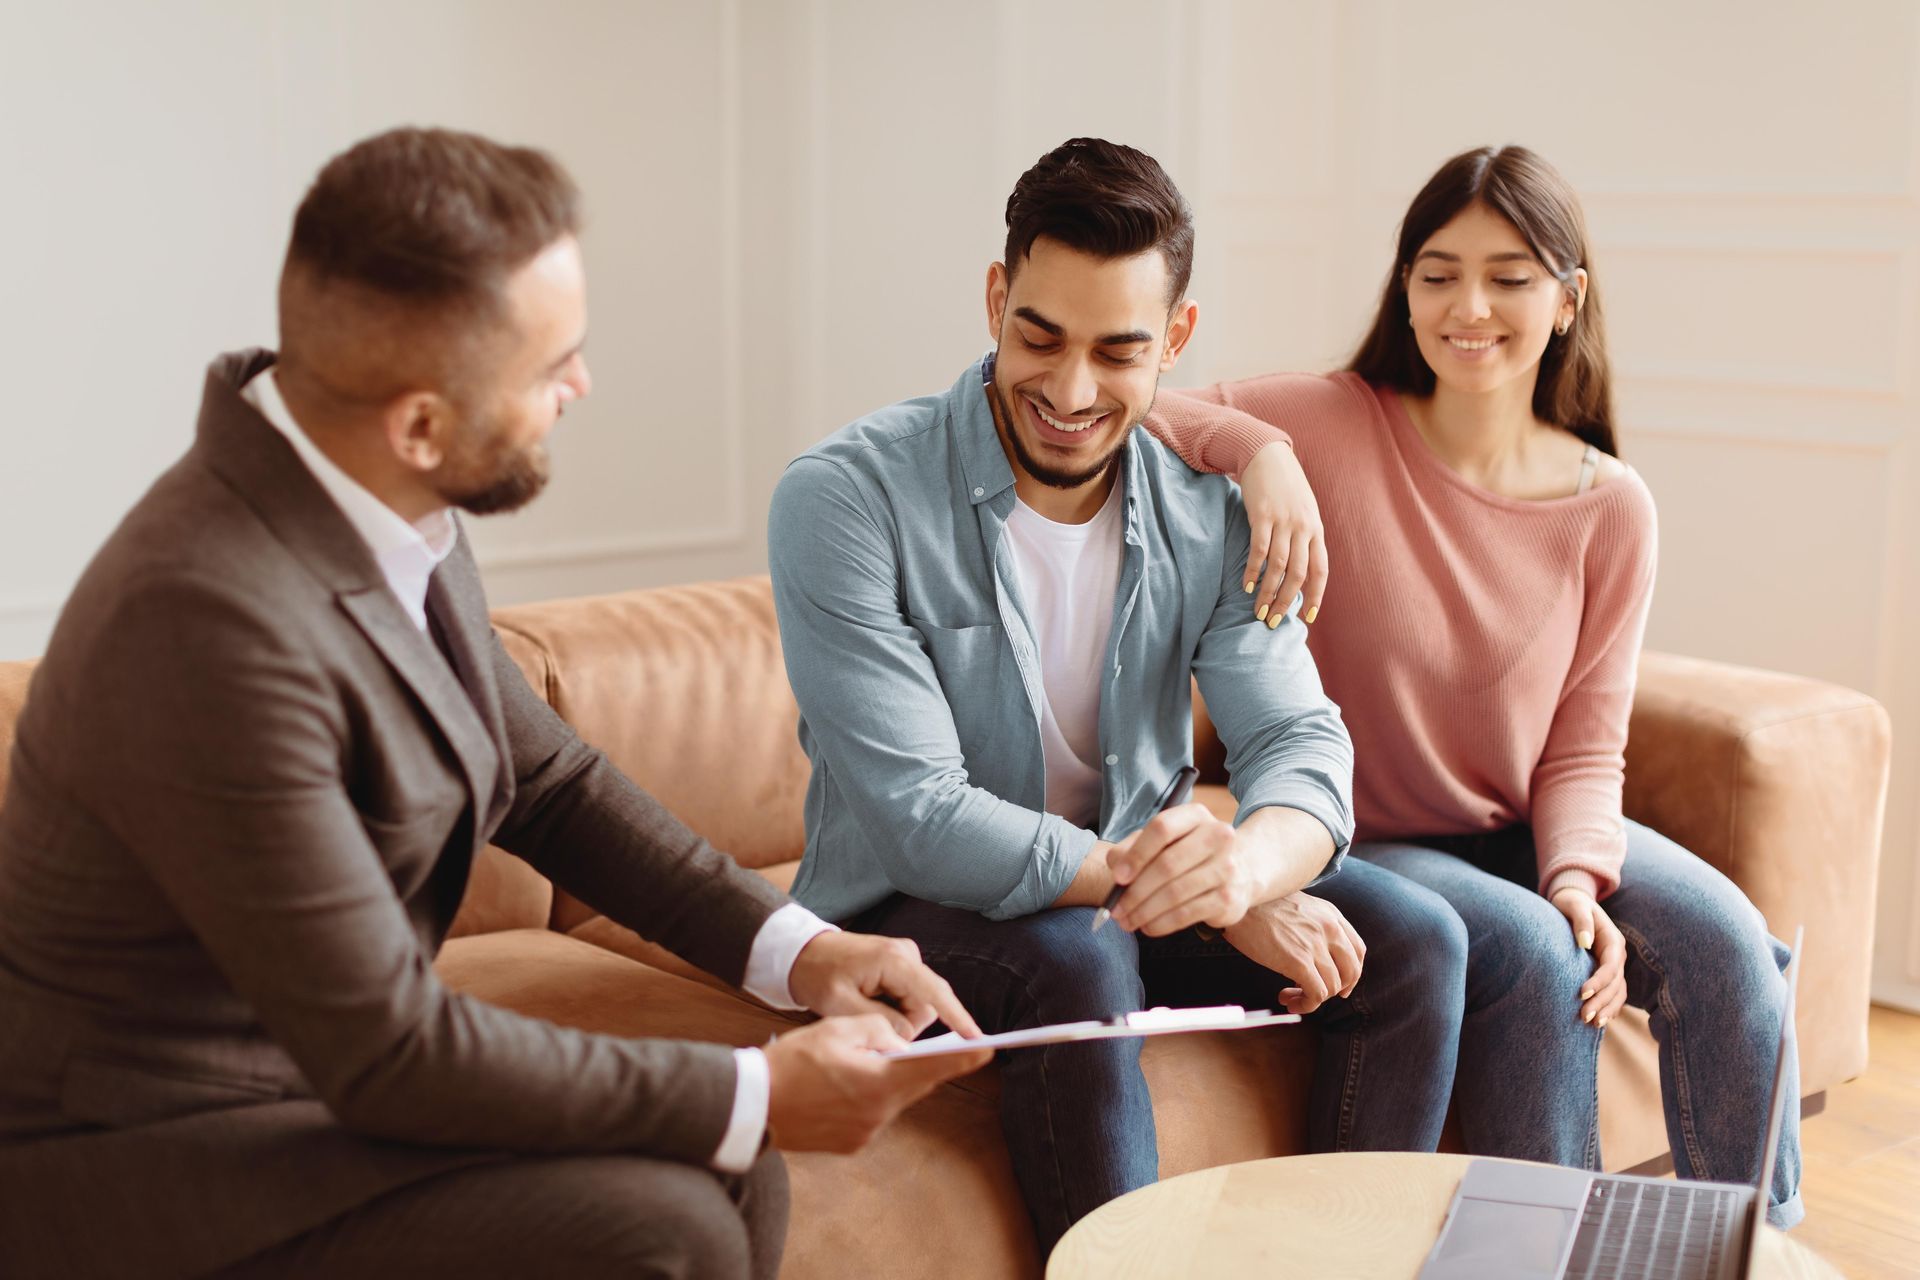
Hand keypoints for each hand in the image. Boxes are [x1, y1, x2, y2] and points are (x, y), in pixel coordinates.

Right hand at [764, 1014, 992, 1153]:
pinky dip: (868, 1097)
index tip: (989, 1049)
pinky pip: (873, 1114)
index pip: (931, 1068)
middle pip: (913, 1085)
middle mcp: (877, 1114)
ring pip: (892, 1099)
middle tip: (931, 1045)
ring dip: (887, 1080)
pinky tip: (844, 1084)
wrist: (752, 1107)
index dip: (963, 1059)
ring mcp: (864, 1133)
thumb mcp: (835, 1029)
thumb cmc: (791, 1063)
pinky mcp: (851, 1144)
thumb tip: (899, 1040)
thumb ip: (877, 1029)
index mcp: (877, 1083)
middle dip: (920, 1065)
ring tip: (864, 1061)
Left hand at [787, 930, 981, 1039]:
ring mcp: (906, 958)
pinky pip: (910, 997)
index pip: (934, 993)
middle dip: (904, 1023)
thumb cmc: (818, 975)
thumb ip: (879, 1023)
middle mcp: (907, 955)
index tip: (976, 1039)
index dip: (957, 1017)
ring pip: (919, 1004)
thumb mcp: (842, 1005)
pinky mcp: (903, 965)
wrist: (804, 952)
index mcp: (893, 960)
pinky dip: (894, 1008)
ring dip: (897, 1016)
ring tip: (863, 1006)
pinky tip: (870, 1002)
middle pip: (926, 1005)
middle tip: (867, 1023)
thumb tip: (908, 1038)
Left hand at [1107, 803, 1259, 935]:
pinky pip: (1186, 914)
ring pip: (1175, 893)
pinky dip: (1161, 924)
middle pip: (1167, 865)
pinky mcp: (1228, 898)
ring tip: (1126, 921)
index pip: (1162, 828)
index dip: (1137, 854)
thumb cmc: (1188, 853)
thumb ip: (1133, 848)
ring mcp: (1227, 868)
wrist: (1242, 869)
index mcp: (1196, 815)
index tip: (1118, 877)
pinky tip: (1147, 927)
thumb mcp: (1162, 842)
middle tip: (1115, 910)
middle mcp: (1218, 836)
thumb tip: (1116, 868)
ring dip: (1144, 912)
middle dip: (1135, 892)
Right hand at [1220, 892, 1364, 1014]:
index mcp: (1331, 915)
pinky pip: (1316, 994)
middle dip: (1337, 990)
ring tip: (1290, 996)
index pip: (1358, 950)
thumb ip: (1314, 926)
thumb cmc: (1260, 906)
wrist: (1240, 900)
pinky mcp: (1299, 961)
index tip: (1340, 985)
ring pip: (1332, 987)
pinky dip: (1306, 1005)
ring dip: (1313, 999)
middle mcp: (1329, 929)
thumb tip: (1314, 955)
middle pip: (1351, 971)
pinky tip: (1288, 1001)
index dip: (1351, 973)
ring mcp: (1316, 945)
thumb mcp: (1298, 907)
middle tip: (1317, 996)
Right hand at [1239, 441, 1327, 628]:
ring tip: (1258, 611)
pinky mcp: (1262, 516)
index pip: (1320, 570)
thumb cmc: (1286, 487)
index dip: (1315, 596)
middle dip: (1286, 601)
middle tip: (1273, 621)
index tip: (1307, 617)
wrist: (1267, 455)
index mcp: (1316, 530)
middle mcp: (1303, 528)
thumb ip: (1305, 537)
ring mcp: (1283, 522)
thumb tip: (1300, 569)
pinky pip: (1258, 550)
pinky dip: (1252, 571)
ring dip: (1268, 592)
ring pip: (1277, 567)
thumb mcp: (1304, 511)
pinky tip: (1246, 586)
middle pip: (1298, 574)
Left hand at [1550, 887, 1627, 1027]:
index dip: (1599, 982)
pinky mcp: (1607, 972)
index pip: (1611, 966)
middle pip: (1615, 984)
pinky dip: (1608, 1007)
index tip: (1581, 993)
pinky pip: (1613, 993)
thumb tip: (1585, 942)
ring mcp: (1614, 965)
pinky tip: (1599, 1021)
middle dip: (1601, 1001)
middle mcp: (1617, 955)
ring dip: (1607, 1009)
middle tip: (1583, 1016)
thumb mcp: (1575, 905)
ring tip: (1592, 1023)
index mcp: (1613, 940)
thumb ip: (1581, 921)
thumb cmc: (1571, 903)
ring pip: (1617, 992)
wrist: (1573, 902)